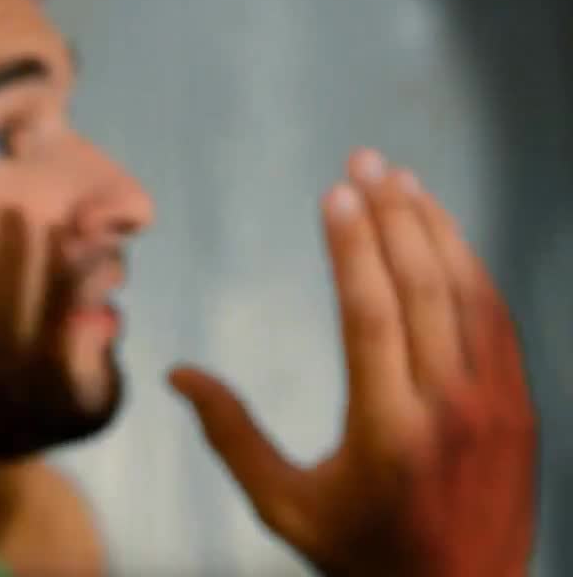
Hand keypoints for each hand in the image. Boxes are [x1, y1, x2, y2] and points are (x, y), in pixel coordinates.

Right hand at [170, 148, 537, 576]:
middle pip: (421, 287)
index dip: (351, 246)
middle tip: (365, 160)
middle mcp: (448, 405)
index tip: (335, 192)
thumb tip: (178, 375)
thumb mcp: (286, 505)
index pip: (369, 313)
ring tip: (403, 178)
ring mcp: (494, 401)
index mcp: (387, 430)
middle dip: (391, 215)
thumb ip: (232, 436)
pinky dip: (470, 266)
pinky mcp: (519, 402)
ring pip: (466, 292)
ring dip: (434, 228)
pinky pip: (495, 316)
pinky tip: (445, 233)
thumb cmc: (364, 554)